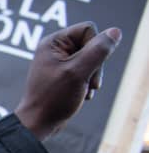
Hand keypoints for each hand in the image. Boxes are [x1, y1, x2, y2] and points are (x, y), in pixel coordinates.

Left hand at [15, 22, 121, 139]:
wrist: (38, 122)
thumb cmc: (53, 98)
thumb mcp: (78, 72)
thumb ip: (98, 51)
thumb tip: (114, 32)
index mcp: (53, 42)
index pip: (88, 29)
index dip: (94, 47)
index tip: (87, 67)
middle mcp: (55, 49)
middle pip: (91, 44)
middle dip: (95, 65)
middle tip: (88, 83)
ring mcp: (59, 61)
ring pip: (91, 59)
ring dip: (92, 76)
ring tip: (82, 90)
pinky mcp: (64, 73)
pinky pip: (86, 71)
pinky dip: (86, 83)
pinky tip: (80, 94)